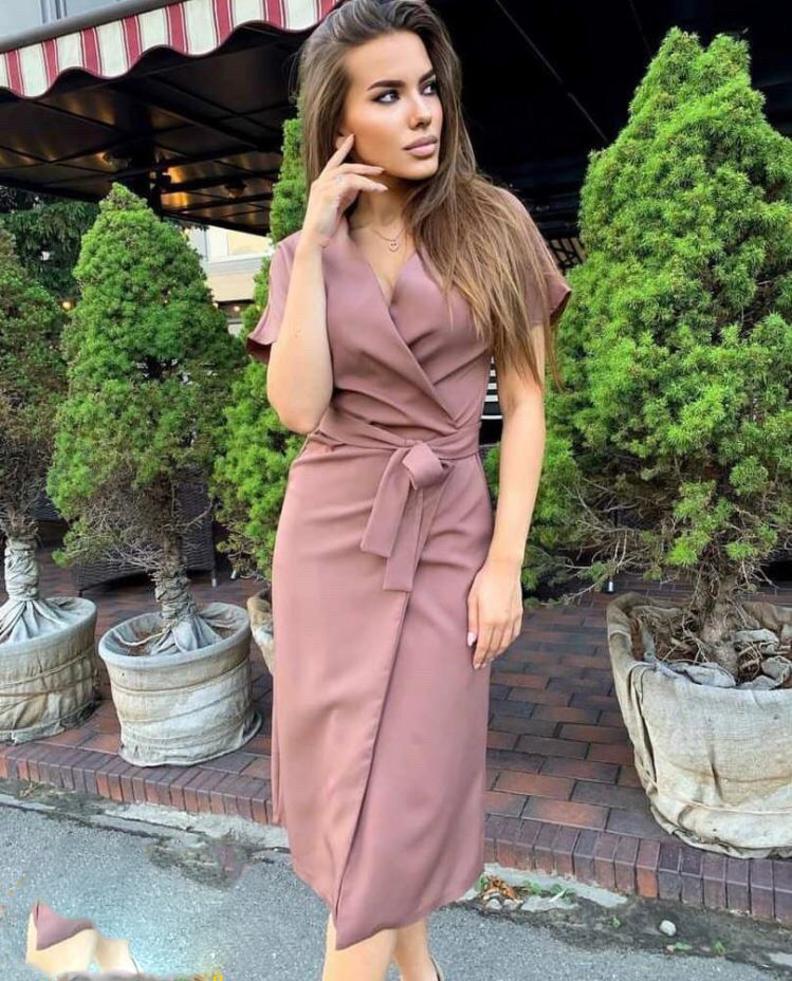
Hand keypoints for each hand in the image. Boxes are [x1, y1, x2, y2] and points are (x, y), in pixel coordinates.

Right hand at [301, 133, 387, 248]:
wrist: (314, 239)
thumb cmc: (325, 226)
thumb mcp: (338, 206)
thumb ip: (346, 193)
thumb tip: (359, 184)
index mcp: (321, 183)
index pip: (333, 162)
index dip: (342, 149)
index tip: (351, 138)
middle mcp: (320, 182)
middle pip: (344, 165)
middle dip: (363, 166)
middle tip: (380, 169)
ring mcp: (323, 186)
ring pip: (349, 173)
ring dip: (367, 176)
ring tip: (382, 183)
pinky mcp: (329, 193)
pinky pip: (351, 183)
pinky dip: (366, 184)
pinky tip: (376, 189)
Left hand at [466, 557, 523, 669]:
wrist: (504, 568)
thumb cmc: (484, 581)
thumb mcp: (472, 600)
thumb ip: (472, 622)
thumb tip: (471, 642)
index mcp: (489, 621)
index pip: (484, 646)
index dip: (479, 657)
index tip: (475, 665)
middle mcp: (502, 623)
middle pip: (495, 647)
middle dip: (487, 657)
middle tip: (481, 664)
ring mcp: (512, 619)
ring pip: (505, 643)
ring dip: (498, 652)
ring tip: (491, 657)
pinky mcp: (518, 614)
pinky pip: (514, 634)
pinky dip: (508, 642)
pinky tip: (504, 644)